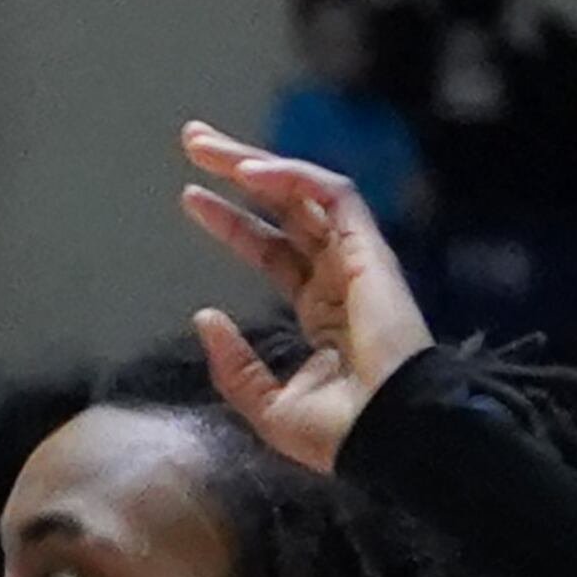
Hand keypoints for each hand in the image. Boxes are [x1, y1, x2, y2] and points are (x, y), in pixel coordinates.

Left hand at [175, 123, 436, 476]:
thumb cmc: (336, 433)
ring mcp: (355, 260)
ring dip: (255, 162)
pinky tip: (250, 174)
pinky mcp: (370, 250)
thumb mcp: (268, 406)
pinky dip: (292, 178)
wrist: (385, 435)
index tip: (190, 198)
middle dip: (239, 171)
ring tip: (205, 146)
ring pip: (303, 190)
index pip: (271, 249)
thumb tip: (204, 317)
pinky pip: (334, 195)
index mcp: (318, 311)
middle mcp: (337, 276)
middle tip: (193, 141)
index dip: (232, 222)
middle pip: (284, 207)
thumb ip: (236, 366)